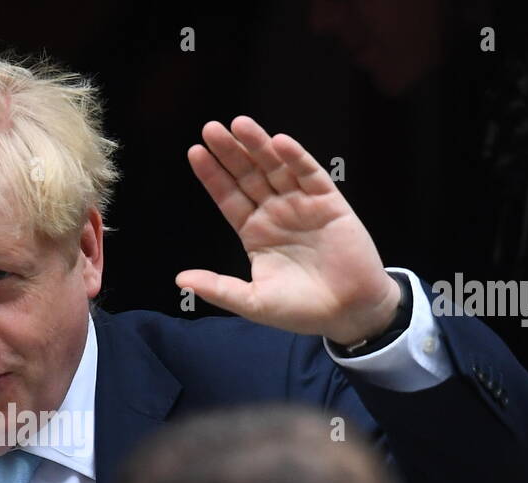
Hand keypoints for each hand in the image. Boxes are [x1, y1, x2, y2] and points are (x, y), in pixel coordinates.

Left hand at [176, 116, 399, 344]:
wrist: (348, 313)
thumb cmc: (301, 310)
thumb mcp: (253, 302)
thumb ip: (218, 288)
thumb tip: (180, 280)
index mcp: (255, 233)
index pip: (228, 197)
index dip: (213, 175)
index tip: (194, 152)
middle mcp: (275, 213)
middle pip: (248, 175)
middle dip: (230, 152)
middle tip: (210, 128)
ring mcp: (302, 205)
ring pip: (276, 168)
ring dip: (259, 146)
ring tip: (239, 124)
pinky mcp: (330, 203)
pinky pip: (310, 175)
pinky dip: (296, 158)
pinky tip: (279, 143)